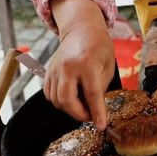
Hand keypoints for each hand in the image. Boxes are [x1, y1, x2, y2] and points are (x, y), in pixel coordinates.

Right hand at [44, 0, 114, 129]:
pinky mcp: (48, 72)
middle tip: (90, 116)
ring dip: (69, 109)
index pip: (92, 95)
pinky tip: (71, 98)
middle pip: (67, 100)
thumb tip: (95, 108)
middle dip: (79, 114)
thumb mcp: (108, 66)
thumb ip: (101, 87)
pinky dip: (59, 101)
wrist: (81, 30)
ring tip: (82, 106)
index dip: (97, 113)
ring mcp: (55, 69)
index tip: (101, 126)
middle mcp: (68, 67)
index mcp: (87, 63)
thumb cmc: (99, 46)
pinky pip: (49, 94)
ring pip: (56, 100)